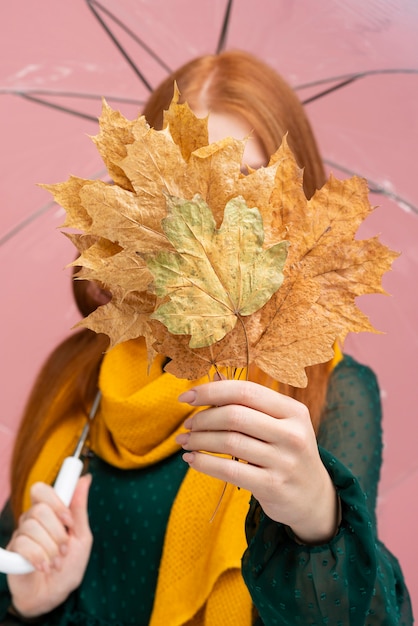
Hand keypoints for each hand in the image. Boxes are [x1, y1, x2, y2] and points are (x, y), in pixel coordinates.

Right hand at [7, 474, 91, 617]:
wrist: (54, 595)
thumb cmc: (69, 565)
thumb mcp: (81, 537)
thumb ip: (79, 509)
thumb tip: (86, 479)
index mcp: (49, 513)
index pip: (42, 491)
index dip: (56, 502)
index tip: (69, 521)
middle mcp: (32, 520)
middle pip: (39, 509)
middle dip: (57, 532)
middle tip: (64, 548)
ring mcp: (21, 535)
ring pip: (32, 528)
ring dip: (50, 549)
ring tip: (56, 562)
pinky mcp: (12, 552)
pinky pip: (23, 545)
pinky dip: (38, 558)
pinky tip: (44, 567)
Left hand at [176, 380, 338, 543]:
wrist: (313, 498)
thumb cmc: (287, 452)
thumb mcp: (279, 423)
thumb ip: (249, 402)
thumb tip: (215, 378)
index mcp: (293, 410)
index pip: (246, 391)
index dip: (212, 391)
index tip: (187, 396)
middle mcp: (292, 433)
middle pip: (234, 415)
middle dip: (203, 418)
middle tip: (188, 424)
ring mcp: (284, 461)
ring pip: (229, 441)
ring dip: (199, 440)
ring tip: (185, 441)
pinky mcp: (273, 486)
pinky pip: (229, 471)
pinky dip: (204, 463)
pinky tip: (192, 459)